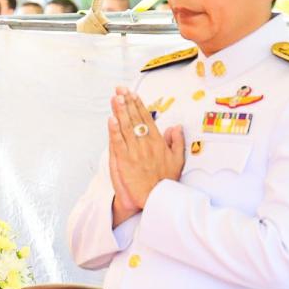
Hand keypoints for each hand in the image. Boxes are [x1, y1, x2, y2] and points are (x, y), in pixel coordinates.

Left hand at [108, 87, 184, 209]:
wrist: (156, 199)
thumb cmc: (165, 182)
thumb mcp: (177, 160)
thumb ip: (177, 142)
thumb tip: (176, 127)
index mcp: (158, 142)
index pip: (146, 119)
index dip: (138, 105)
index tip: (132, 94)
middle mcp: (145, 144)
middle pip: (134, 119)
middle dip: (126, 103)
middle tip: (120, 89)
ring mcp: (134, 152)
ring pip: (125, 127)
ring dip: (119, 111)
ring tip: (115, 98)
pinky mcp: (124, 161)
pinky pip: (118, 142)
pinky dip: (114, 131)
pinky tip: (111, 119)